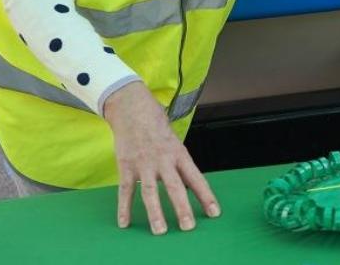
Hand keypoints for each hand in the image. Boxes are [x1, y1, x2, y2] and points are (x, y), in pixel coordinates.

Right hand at [104, 81, 219, 233]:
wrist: (132, 109)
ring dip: (155, 213)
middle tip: (189, 227)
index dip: (206, 196)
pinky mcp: (126, 166)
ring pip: (151, 192)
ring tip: (160, 231)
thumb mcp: (175, 142)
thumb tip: (189, 185)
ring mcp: (144, 164)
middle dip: (182, 208)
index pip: (196, 178)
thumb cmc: (157, 126)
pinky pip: (126, 190)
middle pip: (175, 188)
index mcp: (180, 154)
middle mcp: (164, 160)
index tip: (214, 212)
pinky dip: (124, 207)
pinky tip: (124, 223)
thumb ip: (179, 164)